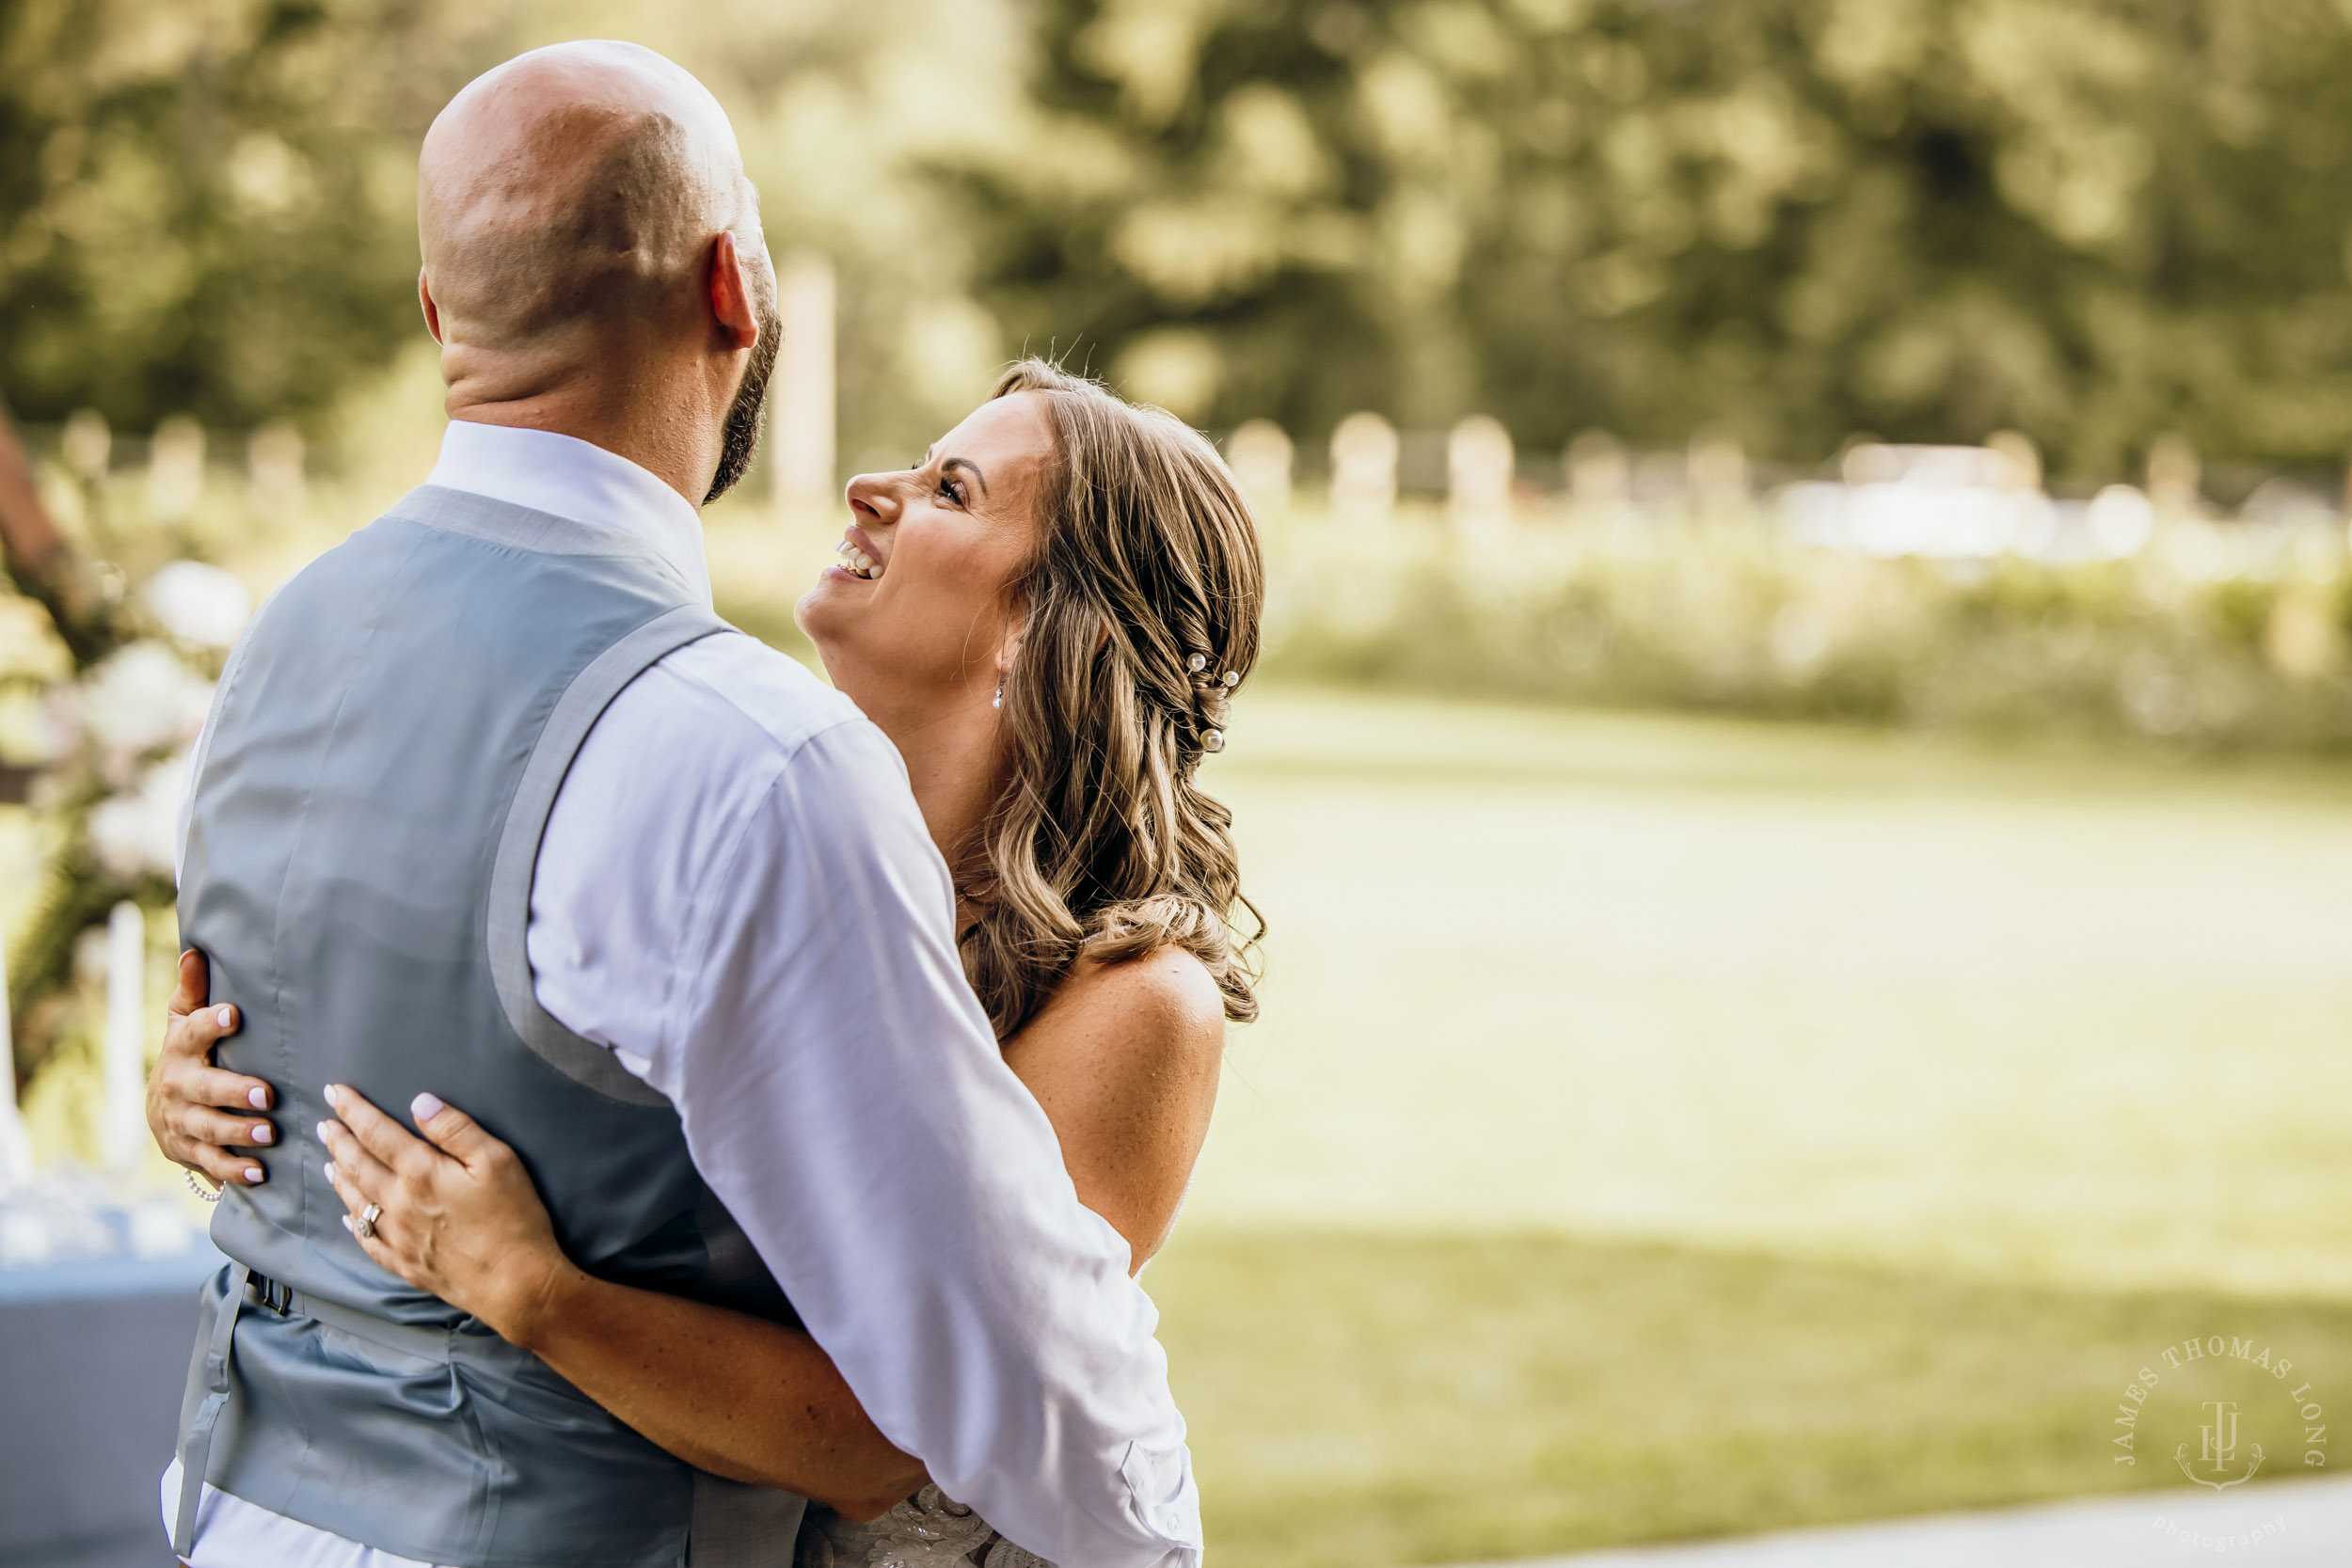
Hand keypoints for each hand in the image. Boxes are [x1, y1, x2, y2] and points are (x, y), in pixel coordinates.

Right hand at [146, 950, 275, 1189]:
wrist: (161, 1110)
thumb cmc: (188, 1054)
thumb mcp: (184, 1022)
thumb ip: (193, 991)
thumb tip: (196, 949)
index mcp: (180, 1048)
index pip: (192, 1032)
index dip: (210, 1023)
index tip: (234, 1014)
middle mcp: (177, 1086)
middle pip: (203, 1089)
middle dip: (233, 1092)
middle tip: (266, 1093)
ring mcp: (181, 1122)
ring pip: (208, 1128)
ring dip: (238, 1132)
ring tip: (269, 1132)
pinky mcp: (187, 1151)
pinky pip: (210, 1163)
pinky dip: (234, 1169)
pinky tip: (259, 1171)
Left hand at [318, 1084, 577, 1348]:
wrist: (516, 1284)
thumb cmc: (514, 1218)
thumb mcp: (498, 1161)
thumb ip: (456, 1129)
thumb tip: (419, 1103)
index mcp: (421, 1173)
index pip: (377, 1133)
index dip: (354, 1110)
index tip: (335, 1092)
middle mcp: (399, 1203)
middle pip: (358, 1165)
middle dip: (339, 1141)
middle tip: (324, 1124)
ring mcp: (397, 1237)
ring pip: (356, 1201)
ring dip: (340, 1177)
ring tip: (329, 1161)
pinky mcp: (404, 1264)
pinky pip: (368, 1241)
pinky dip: (353, 1225)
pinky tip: (348, 1218)